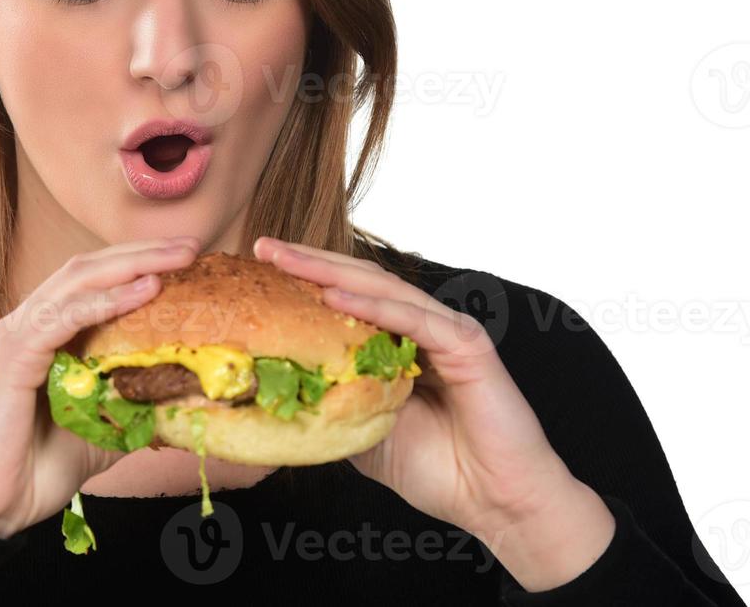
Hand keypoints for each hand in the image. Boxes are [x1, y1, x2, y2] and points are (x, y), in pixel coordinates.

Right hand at [0, 236, 201, 539]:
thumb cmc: (36, 470)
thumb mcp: (102, 429)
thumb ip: (132, 404)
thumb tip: (184, 394)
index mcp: (43, 336)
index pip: (92, 284)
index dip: (138, 265)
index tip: (188, 261)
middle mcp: (25, 325)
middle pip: (86, 270)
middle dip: (142, 253)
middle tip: (191, 245)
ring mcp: (13, 336)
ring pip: (74, 282)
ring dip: (130, 265)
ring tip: (175, 258)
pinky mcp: (9, 356)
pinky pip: (60, 317)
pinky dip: (103, 301)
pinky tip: (141, 291)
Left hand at [253, 237, 615, 590]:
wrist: (492, 502)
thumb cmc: (434, 469)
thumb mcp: (360, 431)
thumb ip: (330, 402)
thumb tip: (272, 392)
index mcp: (397, 342)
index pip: (344, 298)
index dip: (302, 281)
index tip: (257, 269)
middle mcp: (420, 326)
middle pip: (358, 282)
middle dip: (307, 262)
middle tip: (262, 246)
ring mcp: (445, 330)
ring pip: (381, 289)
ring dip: (330, 272)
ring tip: (287, 259)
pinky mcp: (466, 344)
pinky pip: (413, 318)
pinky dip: (373, 306)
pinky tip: (334, 296)